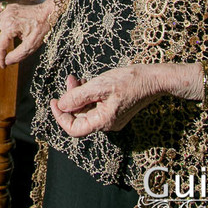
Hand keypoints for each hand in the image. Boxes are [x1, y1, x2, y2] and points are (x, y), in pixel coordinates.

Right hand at [0, 1, 52, 66]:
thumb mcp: (32, 46)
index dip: (0, 57)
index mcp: (11, 26)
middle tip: (0, 60)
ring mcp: (6, 10)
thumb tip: (7, 61)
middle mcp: (6, 17)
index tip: (2, 65)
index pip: (0, 45)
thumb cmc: (42, 28)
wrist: (50, 12)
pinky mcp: (9, 7)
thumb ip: (18, 55)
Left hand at [49, 66, 166, 136]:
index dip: (60, 117)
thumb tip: (61, 105)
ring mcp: (112, 117)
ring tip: (76, 79)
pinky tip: (87, 82)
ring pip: (87, 110)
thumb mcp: (100, 86)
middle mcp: (107, 124)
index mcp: (103, 122)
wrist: (154, 79)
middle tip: (69, 81)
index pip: (74, 129)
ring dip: (79, 95)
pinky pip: (96, 106)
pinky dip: (89, 95)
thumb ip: (78, 97)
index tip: (54, 101)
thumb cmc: (129, 81)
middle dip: (70, 100)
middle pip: (80, 117)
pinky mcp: (116, 109)